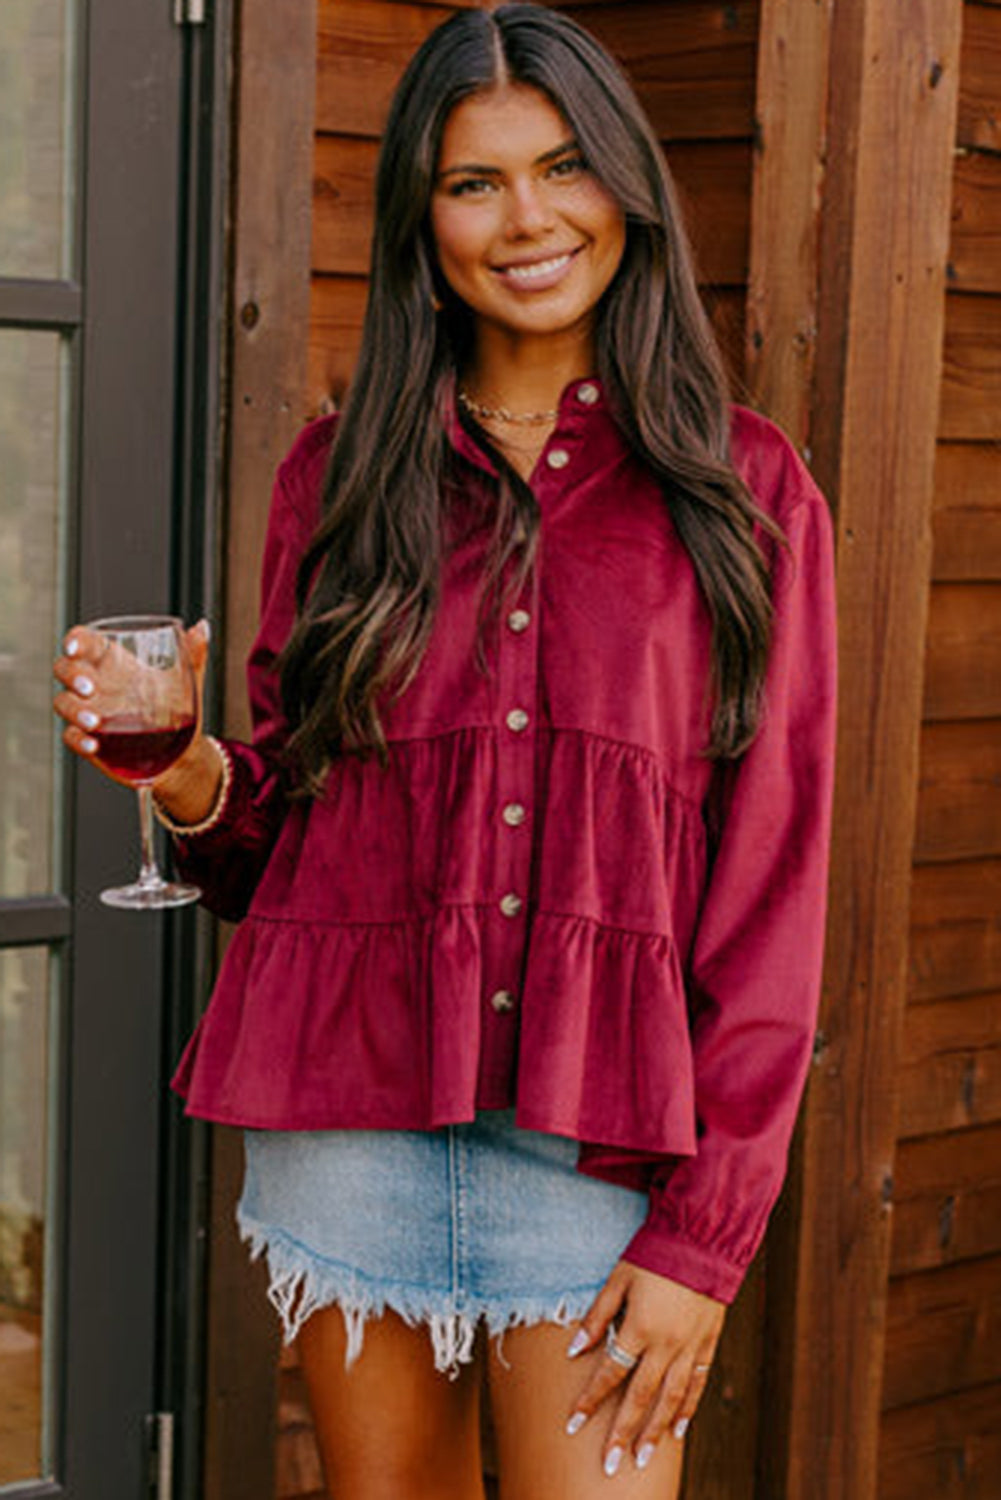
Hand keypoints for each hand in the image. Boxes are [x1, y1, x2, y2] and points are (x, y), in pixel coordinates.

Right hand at [53, 619, 210, 787]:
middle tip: (89, 687)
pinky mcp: (90, 739)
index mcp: (113, 661)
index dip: (74, 640)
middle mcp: (96, 684)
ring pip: (63, 703)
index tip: (74, 646)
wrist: (180, 751)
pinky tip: (94, 744)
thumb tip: (203, 627)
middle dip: (71, 675)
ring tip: (95, 721)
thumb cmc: (177, 708)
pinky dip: (79, 740)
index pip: (84, 641)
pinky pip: (72, 737)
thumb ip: (192, 653)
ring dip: (74, 710)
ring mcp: (89, 711)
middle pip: (64, 669)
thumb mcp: (186, 679)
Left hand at [564, 1260, 724, 1476]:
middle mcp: (666, 1344)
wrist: (703, 1237)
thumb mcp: (618, 1278)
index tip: (573, 1425)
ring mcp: (690, 1346)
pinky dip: (688, 1408)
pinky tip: (678, 1428)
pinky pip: (698, 1382)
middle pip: (641, 1397)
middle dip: (623, 1433)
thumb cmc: (654, 1253)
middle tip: (610, 1466)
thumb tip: (574, 1349)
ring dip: (655, 1430)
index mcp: (640, 1327)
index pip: (610, 1373)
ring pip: (672, 1398)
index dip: (590, 1400)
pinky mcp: (708, 1341)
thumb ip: (597, 1316)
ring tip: (642, 1457)